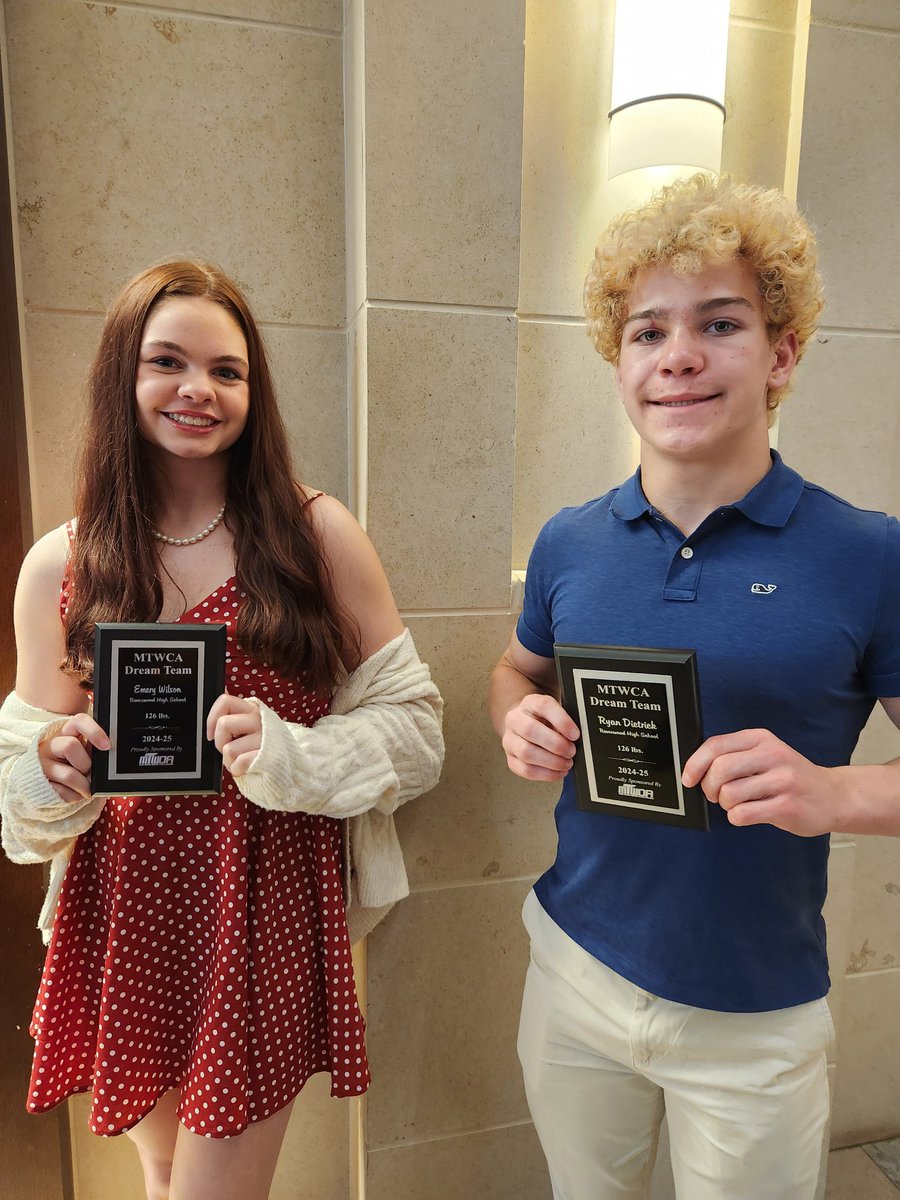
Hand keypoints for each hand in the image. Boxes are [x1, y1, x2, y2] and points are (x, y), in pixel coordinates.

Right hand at [38, 713, 109, 802]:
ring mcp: (42, 764)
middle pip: (70, 746)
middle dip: (86, 764)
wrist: (47, 780)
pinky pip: (63, 793)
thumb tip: (110, 753)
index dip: (94, 731)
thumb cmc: (73, 762)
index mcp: (66, 732)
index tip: (107, 746)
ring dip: (83, 784)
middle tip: (88, 772)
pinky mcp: (38, 783)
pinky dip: (74, 796)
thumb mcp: (83, 750)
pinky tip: (73, 791)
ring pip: (69, 775)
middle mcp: (50, 745)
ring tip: (85, 786)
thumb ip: (94, 748)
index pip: (78, 721)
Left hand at [207, 693, 262, 777]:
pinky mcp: (267, 757)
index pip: (224, 701)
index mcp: (252, 710)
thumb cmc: (259, 745)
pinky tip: (247, 767)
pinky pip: (239, 763)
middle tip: (231, 748)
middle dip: (220, 742)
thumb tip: (224, 689)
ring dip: (230, 760)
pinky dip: (238, 770)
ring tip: (241, 759)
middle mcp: (259, 720)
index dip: (212, 718)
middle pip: (224, 724)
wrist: (286, 764)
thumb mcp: (247, 724)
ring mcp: (264, 738)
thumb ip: (234, 710)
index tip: (212, 733)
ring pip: (229, 749)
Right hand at [502, 694, 578, 782]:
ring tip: (566, 763)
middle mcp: (515, 719)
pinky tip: (558, 772)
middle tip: (571, 751)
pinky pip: (525, 770)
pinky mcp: (510, 759)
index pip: (543, 706)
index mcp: (529, 703)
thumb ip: (566, 722)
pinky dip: (546, 774)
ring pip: (526, 753)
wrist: (525, 726)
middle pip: (530, 731)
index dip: (561, 721)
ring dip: (551, 762)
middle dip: (556, 744)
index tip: (575, 734)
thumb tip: (578, 739)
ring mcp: (509, 740)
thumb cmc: (546, 721)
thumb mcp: (556, 714)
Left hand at [682, 728, 846, 836]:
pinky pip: (743, 814)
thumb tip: (696, 770)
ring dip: (726, 805)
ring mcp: (782, 780)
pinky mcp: (787, 805)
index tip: (688, 778)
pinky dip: (737, 817)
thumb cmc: (791, 777)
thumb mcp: (766, 755)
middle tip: (716, 795)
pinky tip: (748, 814)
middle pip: (719, 769)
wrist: (833, 795)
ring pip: (729, 793)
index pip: (716, 745)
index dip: (695, 764)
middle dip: (709, 788)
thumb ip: (735, 756)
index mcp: (761, 739)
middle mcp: (772, 755)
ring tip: (738, 804)